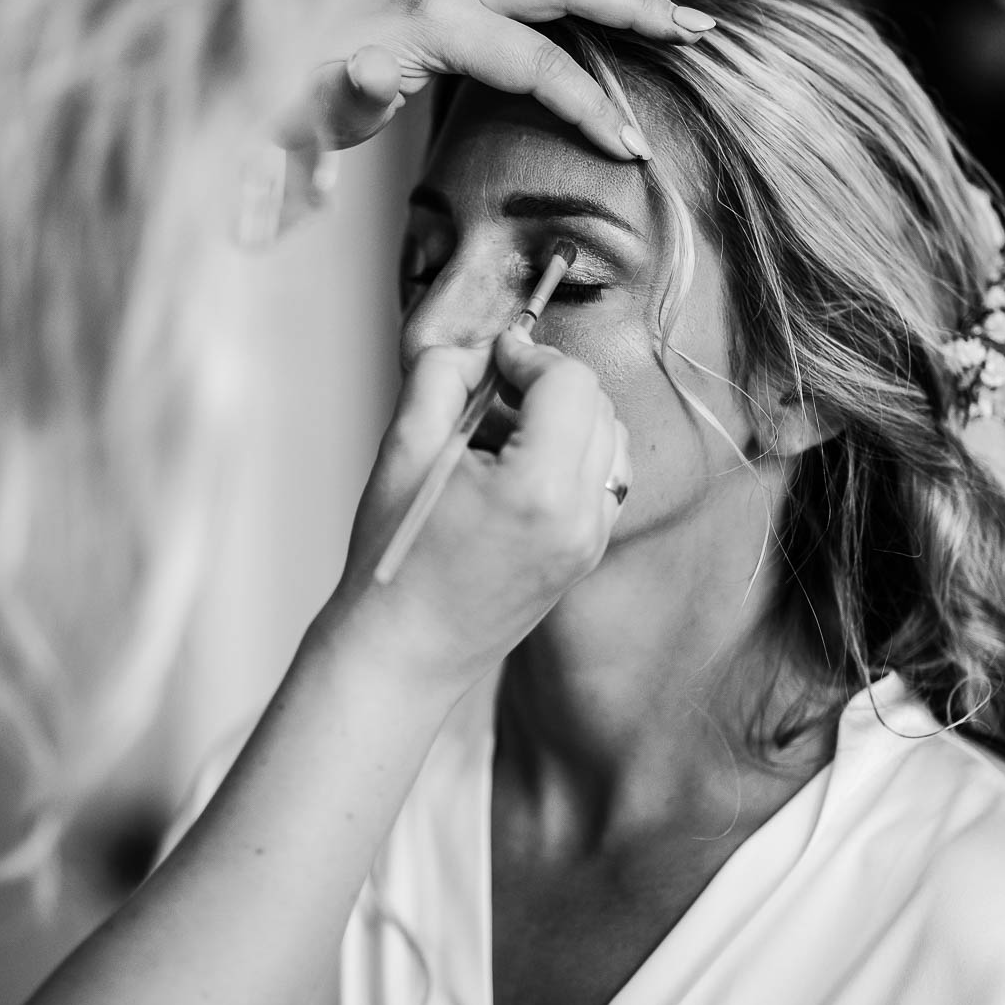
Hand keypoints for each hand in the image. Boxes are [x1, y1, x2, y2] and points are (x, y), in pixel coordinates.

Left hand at [289, 0, 713, 159]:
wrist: (255, 52)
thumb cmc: (290, 101)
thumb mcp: (310, 118)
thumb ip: (349, 95)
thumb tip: (377, 68)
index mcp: (430, 26)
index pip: (535, 65)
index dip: (588, 107)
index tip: (632, 148)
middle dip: (634, 7)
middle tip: (693, 33)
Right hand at [319, 329, 630, 696]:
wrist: (403, 651)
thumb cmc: (396, 559)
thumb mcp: (403, 448)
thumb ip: (442, 376)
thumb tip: (481, 352)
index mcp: (537, 487)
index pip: (568, 382)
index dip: (528, 356)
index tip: (493, 360)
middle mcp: (580, 515)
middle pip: (596, 405)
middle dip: (546, 384)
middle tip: (489, 392)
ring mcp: (590, 541)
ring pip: (609, 440)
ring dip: (564, 418)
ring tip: (499, 434)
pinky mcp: (586, 556)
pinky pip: (603, 481)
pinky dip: (571, 457)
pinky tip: (516, 470)